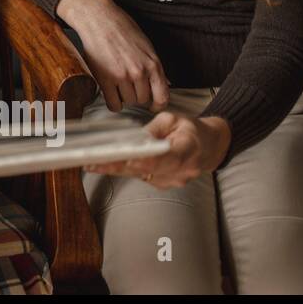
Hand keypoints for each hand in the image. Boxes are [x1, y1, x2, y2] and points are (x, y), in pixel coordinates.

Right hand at [57, 0, 168, 112]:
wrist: (99, 19)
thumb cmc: (122, 28)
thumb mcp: (146, 46)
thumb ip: (155, 67)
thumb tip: (164, 83)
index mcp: (153, 64)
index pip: (162, 96)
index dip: (158, 105)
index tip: (153, 106)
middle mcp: (140, 72)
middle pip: (143, 100)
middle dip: (137, 95)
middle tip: (129, 86)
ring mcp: (122, 76)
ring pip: (128, 102)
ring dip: (124, 97)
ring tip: (118, 84)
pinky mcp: (104, 78)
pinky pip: (113, 103)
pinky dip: (113, 102)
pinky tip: (111, 93)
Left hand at [85, 112, 230, 188]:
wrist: (209, 147)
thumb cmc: (190, 130)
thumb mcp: (173, 120)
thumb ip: (154, 129)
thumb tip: (136, 138)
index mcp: (187, 149)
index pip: (165, 158)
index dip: (146, 161)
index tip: (128, 161)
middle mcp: (181, 170)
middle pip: (146, 170)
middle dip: (118, 167)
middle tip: (93, 163)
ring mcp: (174, 180)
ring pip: (139, 175)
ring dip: (117, 169)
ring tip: (92, 163)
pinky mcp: (165, 184)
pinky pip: (141, 176)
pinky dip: (125, 170)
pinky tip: (108, 164)